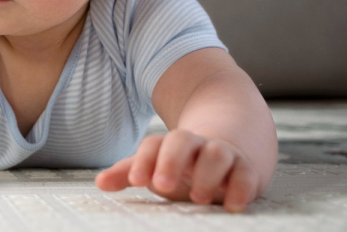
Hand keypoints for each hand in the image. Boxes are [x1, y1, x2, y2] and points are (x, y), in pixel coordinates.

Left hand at [94, 130, 260, 212]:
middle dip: (171, 161)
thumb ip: (130, 173)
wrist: (229, 151)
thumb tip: (100, 183)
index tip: (136, 182)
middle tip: (163, 186)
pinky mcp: (245, 170)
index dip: (143, 162)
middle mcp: (195, 146)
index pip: (153, 145)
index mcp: (170, 145)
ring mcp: (222, 155)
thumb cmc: (184, 166)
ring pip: (216, 154)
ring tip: (198, 197)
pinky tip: (231, 205)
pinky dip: (240, 189)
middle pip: (182, 141)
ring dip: (207, 174)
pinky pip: (245, 175)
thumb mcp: (157, 169)